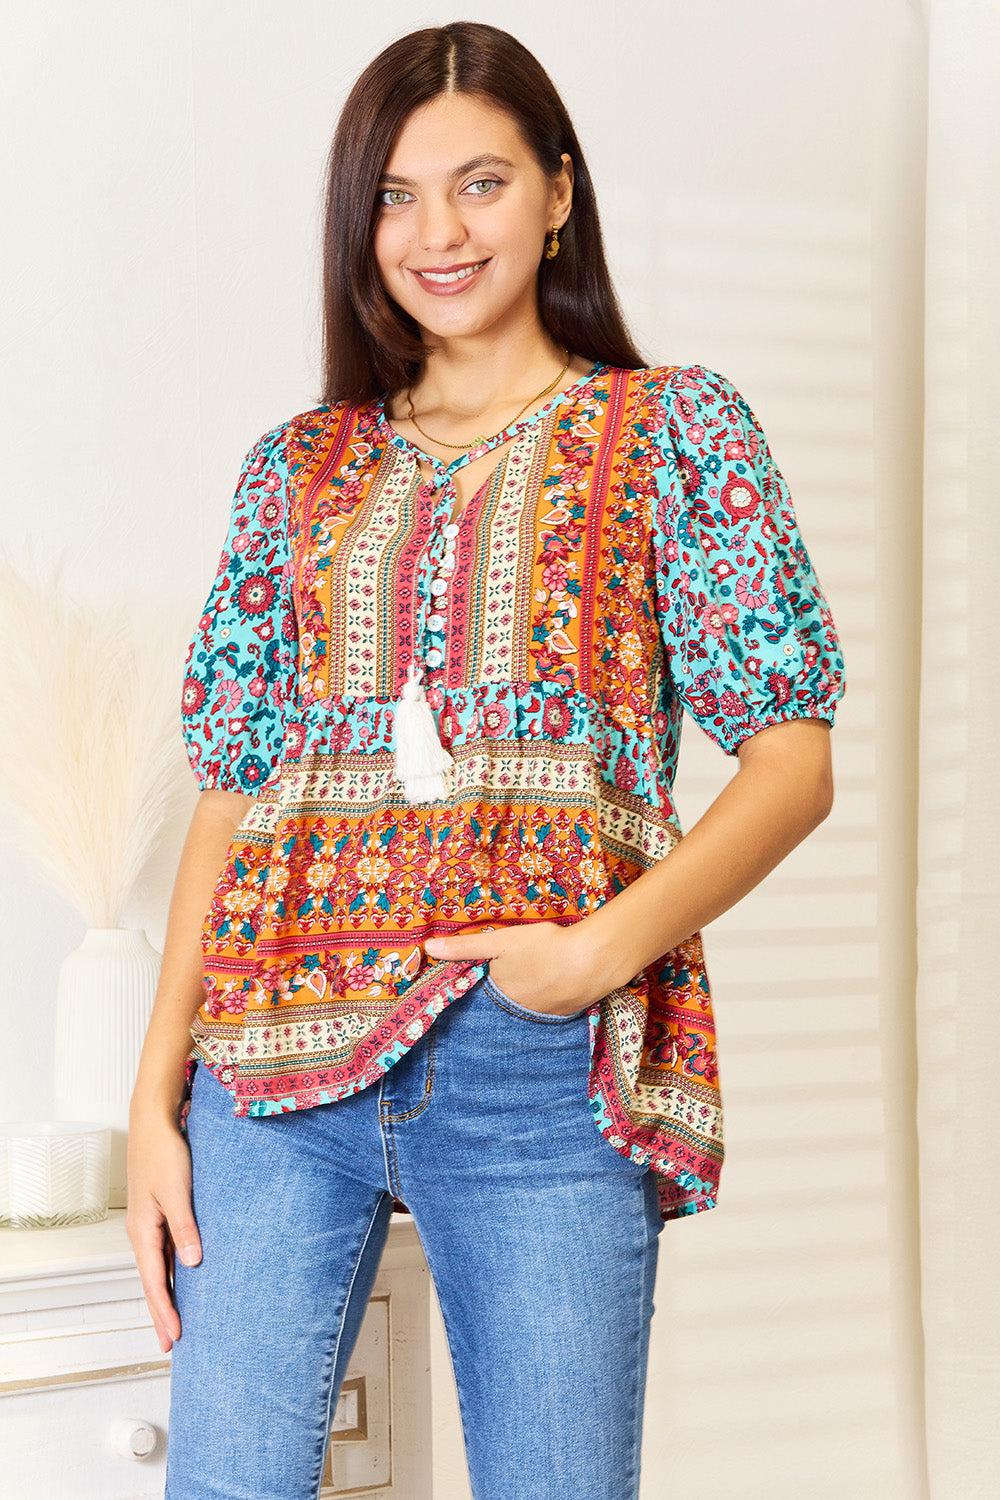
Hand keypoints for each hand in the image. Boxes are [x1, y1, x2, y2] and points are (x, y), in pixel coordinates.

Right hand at [125, 1107, 202, 1353]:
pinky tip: (180, 1281)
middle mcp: (142, 1232)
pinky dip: (170, 1273)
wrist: (153, 1122)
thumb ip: (185, 1227)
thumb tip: (193, 1263)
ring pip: (157, 1269)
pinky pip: (163, 1253)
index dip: (164, 1310)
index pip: (154, 1281)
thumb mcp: (177, 1190)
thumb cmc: (165, 1152)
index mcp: (143, 1230)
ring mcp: (149, 1224)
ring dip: (165, 1296)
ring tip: (173, 1323)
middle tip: (169, 1346)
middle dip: (161, 1314)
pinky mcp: (159, 1214)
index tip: (174, 1337)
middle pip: (152, 1282)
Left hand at [424, 921, 616, 1016]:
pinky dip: (545, 1001)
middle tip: (507, 982)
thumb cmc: (544, 947)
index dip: (476, 991)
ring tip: (528, 984)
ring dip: (524, 1000)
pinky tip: (552, 988)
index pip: (478, 999)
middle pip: (502, 1006)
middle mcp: (517, 1013)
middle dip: (500, 998)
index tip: (472, 987)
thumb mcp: (500, 941)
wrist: (592, 961)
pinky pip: (547, 1011)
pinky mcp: (564, 1014)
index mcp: (498, 995)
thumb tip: (428, 947)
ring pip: (525, 1010)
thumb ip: (465, 946)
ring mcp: (542, 1016)